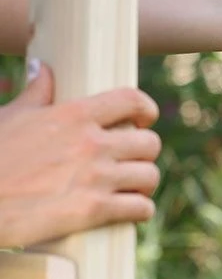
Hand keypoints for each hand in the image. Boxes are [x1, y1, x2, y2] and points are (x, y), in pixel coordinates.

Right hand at [0, 63, 161, 247]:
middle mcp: (92, 143)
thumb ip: (34, 94)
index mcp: (74, 115)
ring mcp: (95, 177)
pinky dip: (140, 211)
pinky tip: (132, 211)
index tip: (143, 120)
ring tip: (132, 187)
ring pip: (149, 175)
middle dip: (144, 152)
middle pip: (149, 142)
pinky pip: (140, 208)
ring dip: (143, 182)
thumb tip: (41, 67)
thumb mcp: (8, 118)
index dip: (145, 109)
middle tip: (131, 161)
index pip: (132, 100)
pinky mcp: (92, 211)